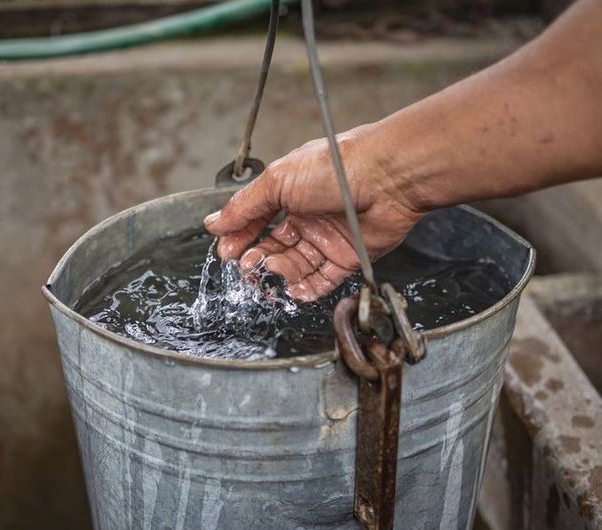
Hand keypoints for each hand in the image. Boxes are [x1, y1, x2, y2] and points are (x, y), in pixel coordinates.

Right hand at [203, 125, 426, 300]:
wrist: (386, 177)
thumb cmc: (336, 167)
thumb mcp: (277, 181)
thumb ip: (245, 206)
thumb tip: (215, 222)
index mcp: (290, 192)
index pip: (258, 220)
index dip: (241, 236)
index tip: (226, 251)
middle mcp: (309, 216)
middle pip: (276, 246)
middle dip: (258, 259)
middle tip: (247, 267)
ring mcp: (329, 238)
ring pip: (296, 265)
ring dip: (280, 272)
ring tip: (272, 271)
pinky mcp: (349, 257)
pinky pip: (323, 280)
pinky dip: (307, 288)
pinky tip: (293, 290)